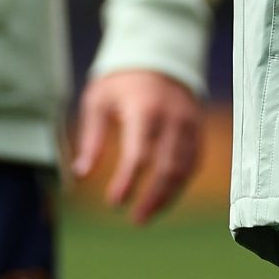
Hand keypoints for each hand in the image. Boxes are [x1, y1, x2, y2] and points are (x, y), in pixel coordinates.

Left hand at [71, 70, 202, 224]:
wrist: (160, 58)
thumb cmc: (122, 82)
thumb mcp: (98, 101)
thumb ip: (91, 138)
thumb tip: (80, 174)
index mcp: (146, 109)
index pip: (140, 153)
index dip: (128, 181)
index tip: (115, 202)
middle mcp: (173, 119)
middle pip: (169, 166)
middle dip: (153, 197)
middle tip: (136, 220)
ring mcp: (190, 125)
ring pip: (185, 168)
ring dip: (168, 196)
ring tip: (148, 215)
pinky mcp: (197, 130)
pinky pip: (193, 163)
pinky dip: (180, 184)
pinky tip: (164, 198)